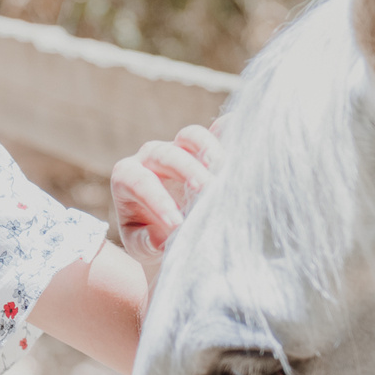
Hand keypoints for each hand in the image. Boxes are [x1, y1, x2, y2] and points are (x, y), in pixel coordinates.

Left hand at [110, 123, 218, 267]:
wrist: (171, 231)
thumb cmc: (151, 238)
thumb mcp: (142, 245)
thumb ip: (146, 242)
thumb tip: (160, 240)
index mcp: (127, 177)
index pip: (139, 182)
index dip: (158, 201)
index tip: (177, 224)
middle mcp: (151, 156)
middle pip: (166, 154)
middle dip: (187, 170)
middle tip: (207, 190)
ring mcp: (179, 146)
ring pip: (191, 136)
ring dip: (209, 149)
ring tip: (224, 168)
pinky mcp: (205, 144)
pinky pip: (218, 129)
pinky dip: (230, 129)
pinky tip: (247, 142)